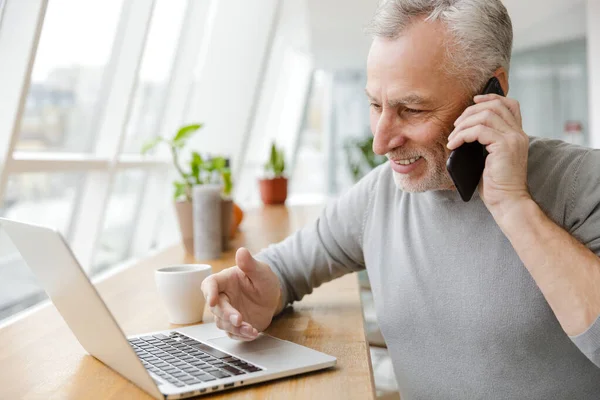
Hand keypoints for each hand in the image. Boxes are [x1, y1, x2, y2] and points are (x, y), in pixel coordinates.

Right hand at [201, 247, 281, 340]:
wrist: (273, 298)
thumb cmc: (264, 280)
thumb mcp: (261, 271)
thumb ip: (250, 264)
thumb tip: (241, 251)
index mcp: (225, 280)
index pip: (210, 284)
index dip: (209, 292)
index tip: (212, 301)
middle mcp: (223, 297)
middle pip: (215, 307)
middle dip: (226, 315)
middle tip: (239, 320)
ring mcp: (227, 312)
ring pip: (222, 323)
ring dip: (235, 328)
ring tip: (251, 329)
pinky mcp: (233, 325)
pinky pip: (233, 333)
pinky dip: (242, 335)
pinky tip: (253, 333)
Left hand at [447, 94, 530, 218]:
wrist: (508, 202)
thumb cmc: (496, 185)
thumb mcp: (490, 158)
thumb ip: (485, 141)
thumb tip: (463, 129)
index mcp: (517, 135)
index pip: (510, 104)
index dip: (491, 97)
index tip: (474, 100)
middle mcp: (518, 134)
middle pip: (495, 105)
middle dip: (470, 111)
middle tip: (456, 126)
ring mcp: (513, 139)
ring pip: (485, 115)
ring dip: (463, 124)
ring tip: (452, 138)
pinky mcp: (504, 146)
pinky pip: (479, 130)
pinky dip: (462, 135)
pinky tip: (453, 145)